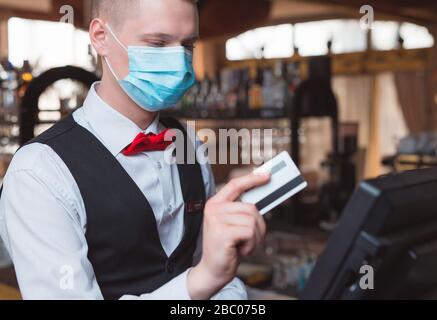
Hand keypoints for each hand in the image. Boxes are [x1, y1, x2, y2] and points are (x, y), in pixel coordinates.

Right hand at [187, 172, 270, 299]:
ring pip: (253, 221)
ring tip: (243, 245)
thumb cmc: (226, 248)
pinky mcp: (222, 232)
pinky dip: (251, 244)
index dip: (252, 178)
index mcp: (215, 204)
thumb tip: (263, 199)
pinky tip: (240, 250)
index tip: (267, 175)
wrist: (212, 271)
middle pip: (251, 207)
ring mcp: (216, 220)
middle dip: (258, 226)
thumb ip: (242, 211)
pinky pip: (250, 232)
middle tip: (248, 239)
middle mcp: (214, 209)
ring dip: (255, 238)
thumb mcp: (233, 225)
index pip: (235, 185)